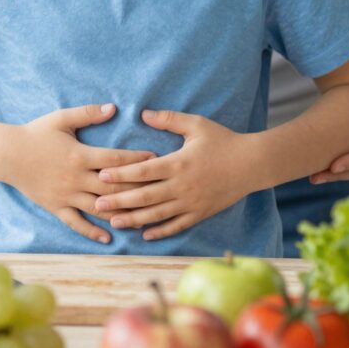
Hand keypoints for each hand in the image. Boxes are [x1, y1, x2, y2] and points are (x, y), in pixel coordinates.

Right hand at [7, 103, 154, 243]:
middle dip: (136, 189)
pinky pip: (76, 223)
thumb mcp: (61, 118)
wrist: (7, 154)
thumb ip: (88, 113)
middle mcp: (76, 178)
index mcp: (80, 155)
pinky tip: (108, 238)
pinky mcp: (56, 207)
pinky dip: (92, 232)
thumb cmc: (36, 132)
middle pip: (112, 188)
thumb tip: (113, 108)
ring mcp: (66, 195)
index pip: (115, 160)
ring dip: (121, 214)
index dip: (137, 160)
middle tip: (158, 192)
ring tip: (142, 219)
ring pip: (98, 208)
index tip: (156, 160)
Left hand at [93, 109, 255, 241]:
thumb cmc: (223, 141)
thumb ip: (169, 119)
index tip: (101, 175)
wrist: (252, 164)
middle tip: (96, 205)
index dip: (121, 174)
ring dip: (133, 220)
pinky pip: (177, 225)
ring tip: (113, 223)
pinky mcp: (200, 213)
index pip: (143, 170)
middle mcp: (182, 186)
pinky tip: (144, 234)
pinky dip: (160, 231)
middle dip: (119, 201)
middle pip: (144, 196)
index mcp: (178, 163)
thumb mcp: (196, 124)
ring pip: (157, 215)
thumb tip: (143, 113)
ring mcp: (191, 202)